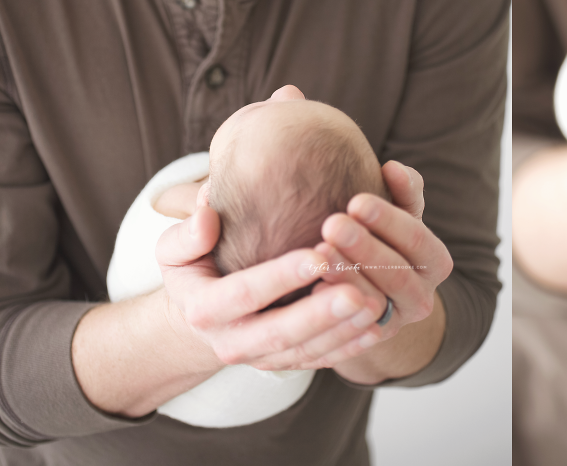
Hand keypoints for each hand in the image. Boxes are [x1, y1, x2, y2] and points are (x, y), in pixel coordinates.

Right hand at [156, 188, 379, 371]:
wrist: (203, 316)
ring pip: (307, 349)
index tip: (317, 255)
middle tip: (356, 293)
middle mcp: (232, 341)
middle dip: (320, 314)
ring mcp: (263, 357)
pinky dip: (350, 345)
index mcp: (204, 309)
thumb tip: (206, 216)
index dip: (280, 277)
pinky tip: (376, 325)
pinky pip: (321, 358)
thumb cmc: (198, 265)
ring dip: (343, 330)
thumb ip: (186, 234)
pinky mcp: (287, 363)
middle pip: (280, 332)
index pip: (243, 293)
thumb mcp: (176, 249)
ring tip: (375, 304)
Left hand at [310, 160, 453, 370]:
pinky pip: (351, 330)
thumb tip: (393, 168)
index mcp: (434, 262)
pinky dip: (333, 310)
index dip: (389, 220)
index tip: (356, 199)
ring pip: (374, 303)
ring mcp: (394, 323)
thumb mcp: (397, 215)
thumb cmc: (379, 237)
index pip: (417, 239)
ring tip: (318, 253)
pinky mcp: (365, 342)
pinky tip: (309, 289)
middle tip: (332, 224)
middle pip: (397, 273)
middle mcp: (422, 297)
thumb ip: (403, 191)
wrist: (367, 289)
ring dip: (346, 277)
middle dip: (364, 248)